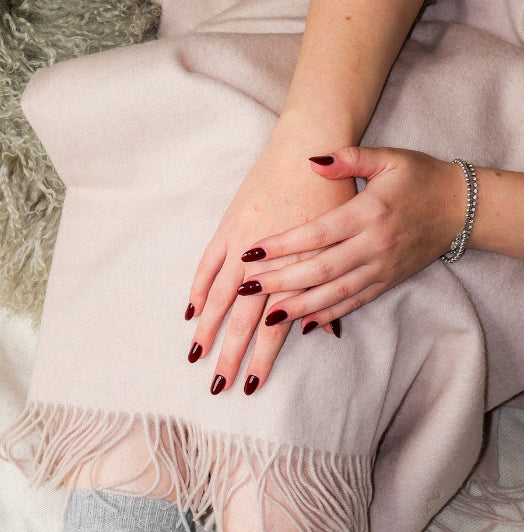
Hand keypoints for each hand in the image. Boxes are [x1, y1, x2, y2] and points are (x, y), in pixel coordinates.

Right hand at [186, 139, 354, 393]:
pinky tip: (190, 313)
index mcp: (294, 268)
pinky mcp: (228, 226)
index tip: (251, 384)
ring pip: (219, 296)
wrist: (311, 144)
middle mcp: (264, 262)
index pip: (274, 325)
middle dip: (229, 355)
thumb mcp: (341, 242)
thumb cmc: (333, 194)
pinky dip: (198, 288)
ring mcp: (241, 243)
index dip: (262, 356)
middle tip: (218, 386)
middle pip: (241, 319)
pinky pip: (207, 264)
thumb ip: (329, 290)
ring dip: (206, 329)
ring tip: (196, 356)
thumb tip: (326, 331)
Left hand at [242, 147, 466, 330]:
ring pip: (333, 294)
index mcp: (368, 212)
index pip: (317, 233)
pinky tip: (302, 325)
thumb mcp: (388, 157)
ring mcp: (380, 269)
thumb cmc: (420, 178)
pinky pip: (353, 303)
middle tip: (246, 288)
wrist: (462, 207)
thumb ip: (349, 158)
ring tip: (267, 316)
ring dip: (298, 307)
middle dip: (279, 281)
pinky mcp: (386, 283)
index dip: (282, 245)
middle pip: (319, 269)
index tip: (250, 252)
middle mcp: (373, 245)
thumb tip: (312, 160)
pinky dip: (328, 316)